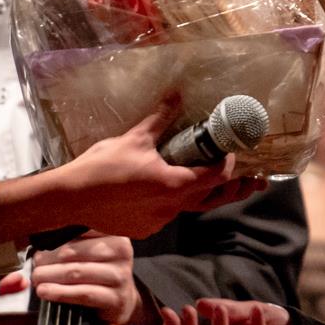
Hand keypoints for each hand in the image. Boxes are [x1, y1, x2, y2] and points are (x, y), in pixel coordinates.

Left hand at [31, 231, 143, 324]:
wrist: (121, 299)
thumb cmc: (99, 271)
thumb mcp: (91, 249)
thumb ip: (71, 240)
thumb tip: (40, 238)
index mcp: (112, 232)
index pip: (78, 228)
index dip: (54, 234)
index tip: (38, 240)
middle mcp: (120, 250)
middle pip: (72, 251)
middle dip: (48, 258)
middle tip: (35, 264)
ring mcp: (120, 275)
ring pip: (76, 272)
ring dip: (50, 275)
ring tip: (37, 277)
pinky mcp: (116, 298)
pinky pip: (82, 293)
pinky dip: (60, 292)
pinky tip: (46, 291)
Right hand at [64, 105, 263, 237]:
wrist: (71, 198)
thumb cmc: (102, 167)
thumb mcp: (134, 138)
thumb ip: (160, 119)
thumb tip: (176, 94)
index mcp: (175, 184)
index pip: (215, 176)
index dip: (227, 164)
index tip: (229, 151)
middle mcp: (172, 208)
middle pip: (211, 199)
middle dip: (233, 189)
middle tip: (254, 183)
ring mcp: (159, 222)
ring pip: (188, 208)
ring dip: (200, 195)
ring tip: (211, 183)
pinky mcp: (145, 229)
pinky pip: (166, 215)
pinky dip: (173, 203)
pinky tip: (166, 193)